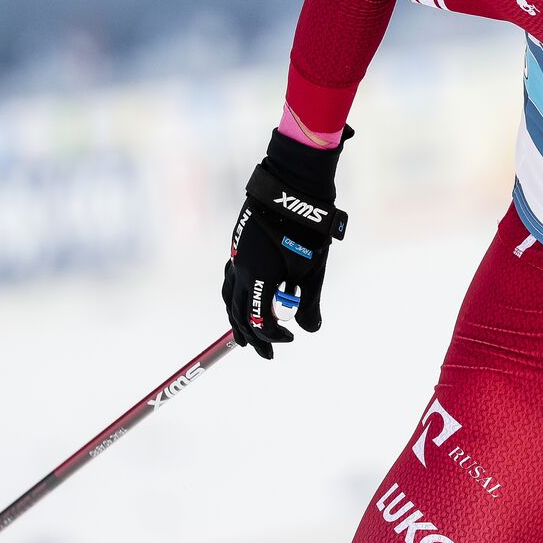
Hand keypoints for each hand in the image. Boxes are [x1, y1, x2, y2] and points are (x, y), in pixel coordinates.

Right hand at [222, 126, 351, 357]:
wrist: (292, 188)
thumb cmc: (306, 230)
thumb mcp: (313, 269)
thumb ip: (309, 302)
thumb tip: (311, 329)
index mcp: (257, 277)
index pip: (258, 320)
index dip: (272, 336)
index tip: (289, 341)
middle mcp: (240, 269)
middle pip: (239, 312)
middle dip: (252, 335)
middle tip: (264, 354)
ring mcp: (236, 256)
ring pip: (230, 295)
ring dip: (237, 317)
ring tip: (244, 334)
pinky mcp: (239, 246)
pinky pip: (231, 278)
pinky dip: (237, 296)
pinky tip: (245, 298)